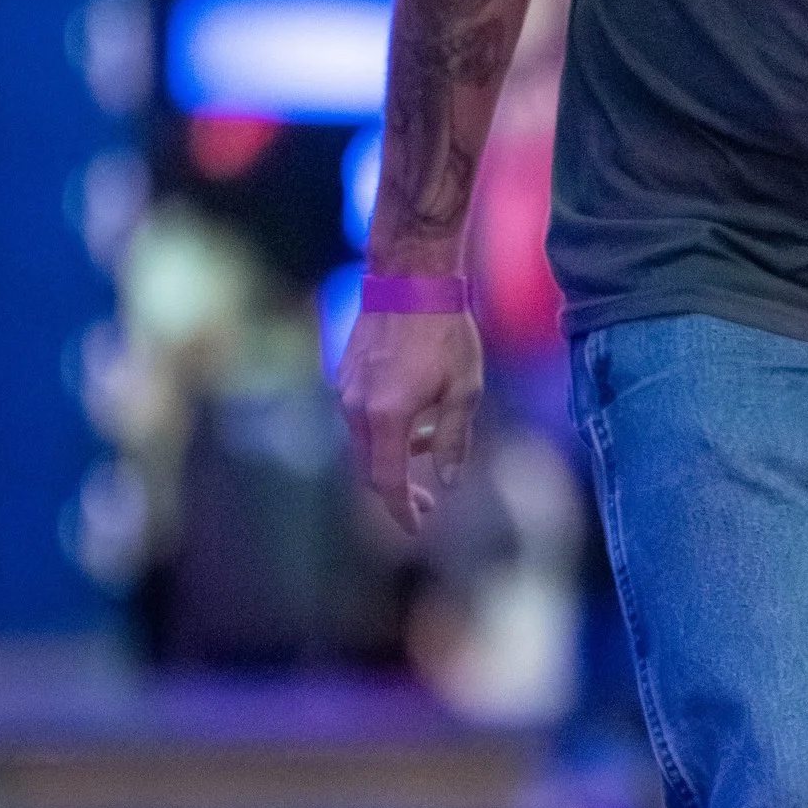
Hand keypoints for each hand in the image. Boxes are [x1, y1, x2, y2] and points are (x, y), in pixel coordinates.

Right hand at [336, 306, 482, 531]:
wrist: (411, 280)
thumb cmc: (445, 333)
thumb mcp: (464, 391)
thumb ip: (452, 440)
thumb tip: (446, 480)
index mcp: (387, 417)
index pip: (387, 482)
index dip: (401, 510)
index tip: (417, 528)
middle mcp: (356, 408)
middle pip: (370, 468)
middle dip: (397, 490)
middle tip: (426, 502)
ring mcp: (345, 390)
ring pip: (365, 442)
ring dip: (394, 454)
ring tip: (429, 443)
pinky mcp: (344, 375)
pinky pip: (361, 416)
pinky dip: (384, 429)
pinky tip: (414, 414)